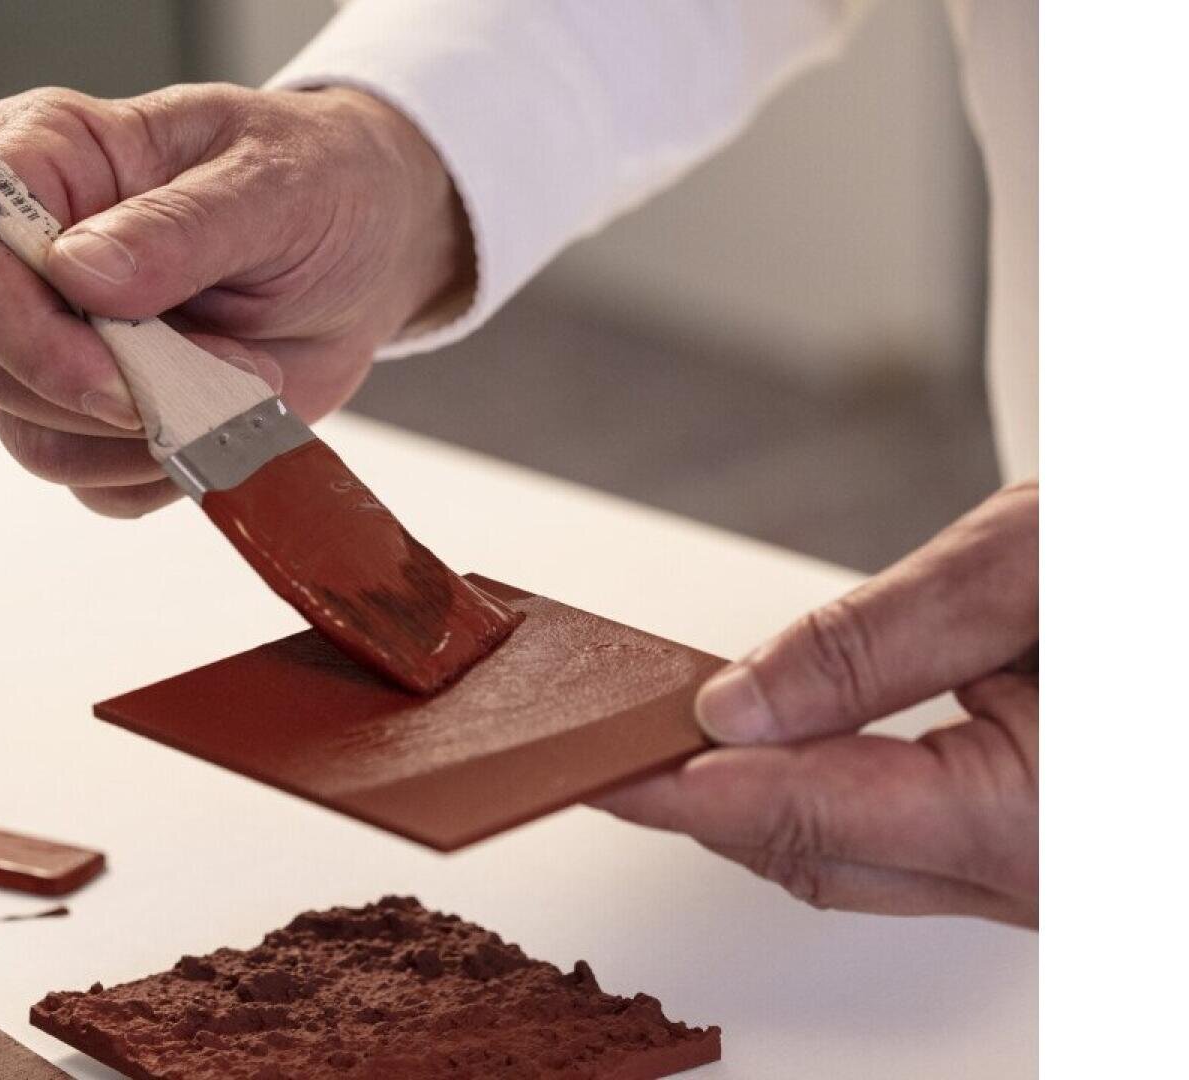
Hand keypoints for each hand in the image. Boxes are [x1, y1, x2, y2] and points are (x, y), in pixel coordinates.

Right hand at [0, 83, 470, 516]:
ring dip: (147, 440)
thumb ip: (178, 226)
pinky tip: (227, 419)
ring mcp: (55, 341)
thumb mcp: (274, 184)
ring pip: (36, 438)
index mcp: (46, 159)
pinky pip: (98, 485)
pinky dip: (169, 472)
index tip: (116, 375)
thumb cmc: (320, 182)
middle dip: (107, 396)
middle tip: (226, 370)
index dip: (24, 332)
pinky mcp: (97, 416)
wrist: (371, 249)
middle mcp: (28, 256)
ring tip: (241, 384)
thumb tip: (80, 268)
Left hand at [593, 482, 1038, 925]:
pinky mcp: (1040, 848)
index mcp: (1042, 827)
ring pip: (854, 859)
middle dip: (702, 796)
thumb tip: (738, 702)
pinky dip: (828, 794)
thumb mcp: (1024, 569)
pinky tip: (781, 742)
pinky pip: (904, 845)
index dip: (682, 789)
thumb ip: (873, 645)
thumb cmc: (1185, 553)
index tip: (595, 765)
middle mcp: (1046, 880)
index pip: (808, 815)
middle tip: (610, 738)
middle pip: (817, 855)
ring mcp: (1044, 875)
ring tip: (675, 729)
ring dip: (761, 797)